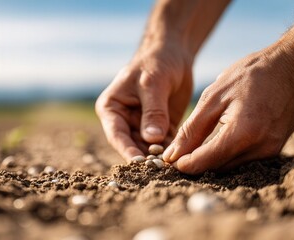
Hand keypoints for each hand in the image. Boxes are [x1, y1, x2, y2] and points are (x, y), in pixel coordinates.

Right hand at [96, 41, 192, 160]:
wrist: (173, 54)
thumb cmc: (156, 62)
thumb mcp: (153, 83)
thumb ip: (153, 111)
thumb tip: (152, 139)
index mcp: (111, 108)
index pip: (116, 134)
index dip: (126, 149)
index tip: (139, 162)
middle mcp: (123, 121)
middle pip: (131, 145)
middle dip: (144, 158)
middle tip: (159, 169)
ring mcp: (141, 127)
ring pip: (147, 149)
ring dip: (158, 158)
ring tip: (172, 168)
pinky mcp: (160, 129)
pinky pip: (164, 145)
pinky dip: (171, 153)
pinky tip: (181, 160)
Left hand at [163, 46, 293, 173]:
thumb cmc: (254, 74)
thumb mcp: (215, 96)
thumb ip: (193, 129)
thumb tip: (174, 154)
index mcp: (243, 133)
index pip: (206, 161)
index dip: (184, 163)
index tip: (169, 160)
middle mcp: (260, 148)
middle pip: (218, 168)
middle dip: (195, 164)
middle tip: (176, 155)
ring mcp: (271, 151)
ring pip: (231, 166)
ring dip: (211, 161)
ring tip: (192, 149)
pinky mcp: (276, 149)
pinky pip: (245, 160)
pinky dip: (228, 155)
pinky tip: (215, 144)